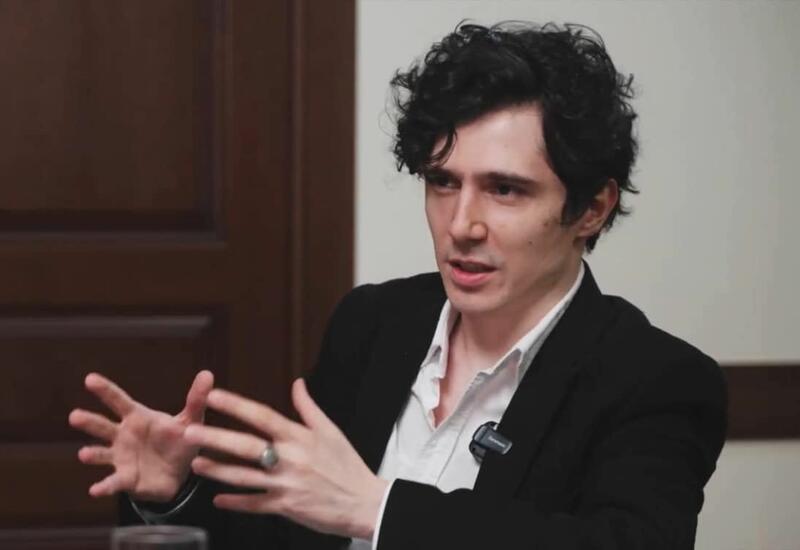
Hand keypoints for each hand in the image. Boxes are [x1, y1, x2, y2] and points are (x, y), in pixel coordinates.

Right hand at [69, 370, 213, 501]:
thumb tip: (208, 373)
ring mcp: (121, 457)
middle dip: (89, 422)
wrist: (179, 474)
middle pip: (103, 426)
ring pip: (102, 453)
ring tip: (83, 454)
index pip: (119, 401)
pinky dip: (104, 486)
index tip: (90, 379)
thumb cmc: (179, 441)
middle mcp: (124, 435)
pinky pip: (113, 482)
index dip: (105, 390)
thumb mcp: (191, 420)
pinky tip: (95, 490)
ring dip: (92, 454)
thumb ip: (196, 399)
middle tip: (75, 416)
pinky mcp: (125, 478)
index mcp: (138, 418)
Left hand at [184, 378, 387, 539]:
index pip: (263, 416)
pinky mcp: (286, 507)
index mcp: (300, 437)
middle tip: (190, 432)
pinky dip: (236, 502)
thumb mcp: (332, 430)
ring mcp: (286, 484)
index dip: (237, 405)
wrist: (364, 502)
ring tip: (196, 464)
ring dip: (217, 471)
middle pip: (246, 446)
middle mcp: (290, 459)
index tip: (215, 396)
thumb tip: (297, 383)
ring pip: (244, 477)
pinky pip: (255, 505)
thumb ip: (309, 407)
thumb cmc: (348, 466)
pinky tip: (218, 499)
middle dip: (216, 438)